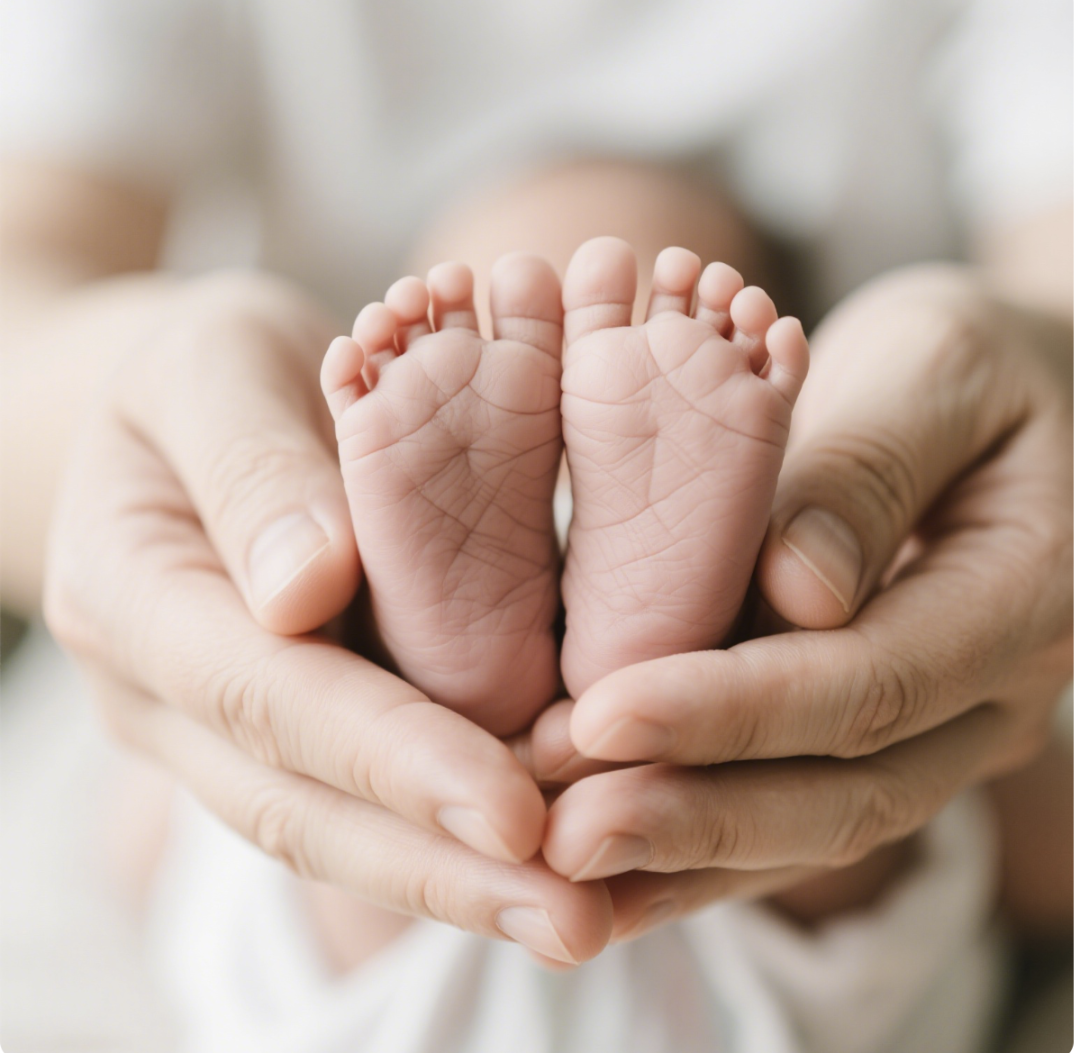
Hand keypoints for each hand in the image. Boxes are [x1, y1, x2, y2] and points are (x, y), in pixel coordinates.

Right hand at [44, 270, 610, 963]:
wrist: (191, 404)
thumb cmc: (203, 365)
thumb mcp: (214, 364)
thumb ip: (251, 464)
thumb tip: (304, 594)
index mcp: (132, 593)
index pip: (268, 696)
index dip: (390, 759)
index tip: (511, 814)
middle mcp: (169, 690)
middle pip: (302, 803)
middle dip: (439, 868)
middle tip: (574, 922)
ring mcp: (225, 725)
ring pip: (334, 827)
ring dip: (455, 881)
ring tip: (576, 916)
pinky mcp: (287, 727)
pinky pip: (364, 794)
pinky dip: (450, 835)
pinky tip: (545, 857)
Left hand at [532, 265, 1071, 938]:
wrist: (998, 406)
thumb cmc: (962, 362)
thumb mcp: (930, 366)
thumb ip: (872, 467)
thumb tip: (801, 590)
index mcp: (1018, 596)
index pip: (868, 680)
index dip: (734, 710)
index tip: (603, 717)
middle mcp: (983, 696)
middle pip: (839, 791)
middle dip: (691, 816)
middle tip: (560, 834)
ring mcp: (931, 731)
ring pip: (807, 828)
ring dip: (680, 860)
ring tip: (559, 872)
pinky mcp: (867, 736)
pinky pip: (785, 810)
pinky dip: (692, 848)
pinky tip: (602, 872)